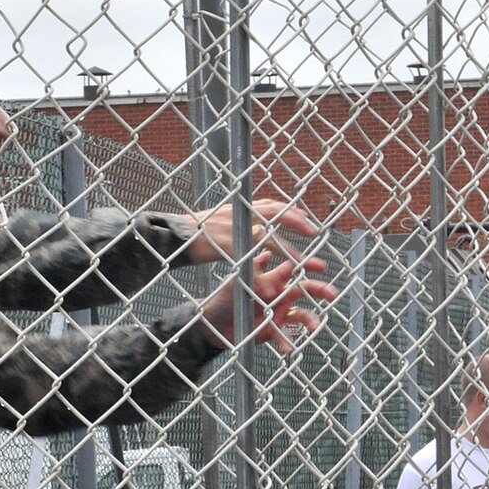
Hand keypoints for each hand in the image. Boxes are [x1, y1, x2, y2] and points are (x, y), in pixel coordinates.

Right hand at [185, 199, 319, 265]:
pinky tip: (275, 284)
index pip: (271, 204)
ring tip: (307, 266)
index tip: (306, 218)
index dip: (290, 210)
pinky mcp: (227, 247)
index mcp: (239, 208)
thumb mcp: (217, 220)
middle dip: (298, 224)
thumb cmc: (192, 232)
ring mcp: (235, 230)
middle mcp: (239, 215)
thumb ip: (236, 223)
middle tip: (317, 233)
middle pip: (276, 214)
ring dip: (291, 253)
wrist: (172, 236)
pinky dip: (264, 273)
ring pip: (270, 240)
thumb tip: (250, 228)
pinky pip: (251, 260)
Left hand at [201, 253, 337, 354]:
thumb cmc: (225, 298)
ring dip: (311, 321)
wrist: (215, 322)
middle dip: (320, 291)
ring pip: (301, 315)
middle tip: (333, 294)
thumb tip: (267, 252)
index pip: (293, 269)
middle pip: (304, 290)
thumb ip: (253, 269)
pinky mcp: (273, 330)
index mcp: (273, 280)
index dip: (307, 266)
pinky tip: (289, 350)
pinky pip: (285, 337)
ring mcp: (279, 313)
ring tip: (316, 328)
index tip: (321, 266)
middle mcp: (280, 295)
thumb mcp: (238, 282)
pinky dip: (287, 343)